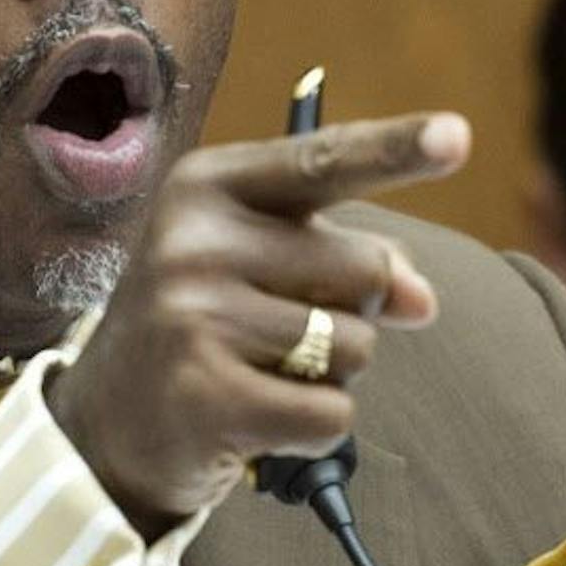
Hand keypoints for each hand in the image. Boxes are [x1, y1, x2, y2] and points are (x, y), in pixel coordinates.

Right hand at [45, 112, 471, 537]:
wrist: (106, 425)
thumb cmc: (204, 323)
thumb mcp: (262, 266)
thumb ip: (346, 260)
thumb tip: (421, 299)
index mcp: (207, 187)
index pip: (322, 162)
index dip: (396, 149)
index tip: (459, 134)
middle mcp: (194, 242)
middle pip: (363, 267)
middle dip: (352, 310)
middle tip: (276, 331)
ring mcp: (195, 318)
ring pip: (355, 348)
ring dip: (330, 375)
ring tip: (257, 374)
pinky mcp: (209, 397)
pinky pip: (332, 413)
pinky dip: (315, 431)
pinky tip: (257, 422)